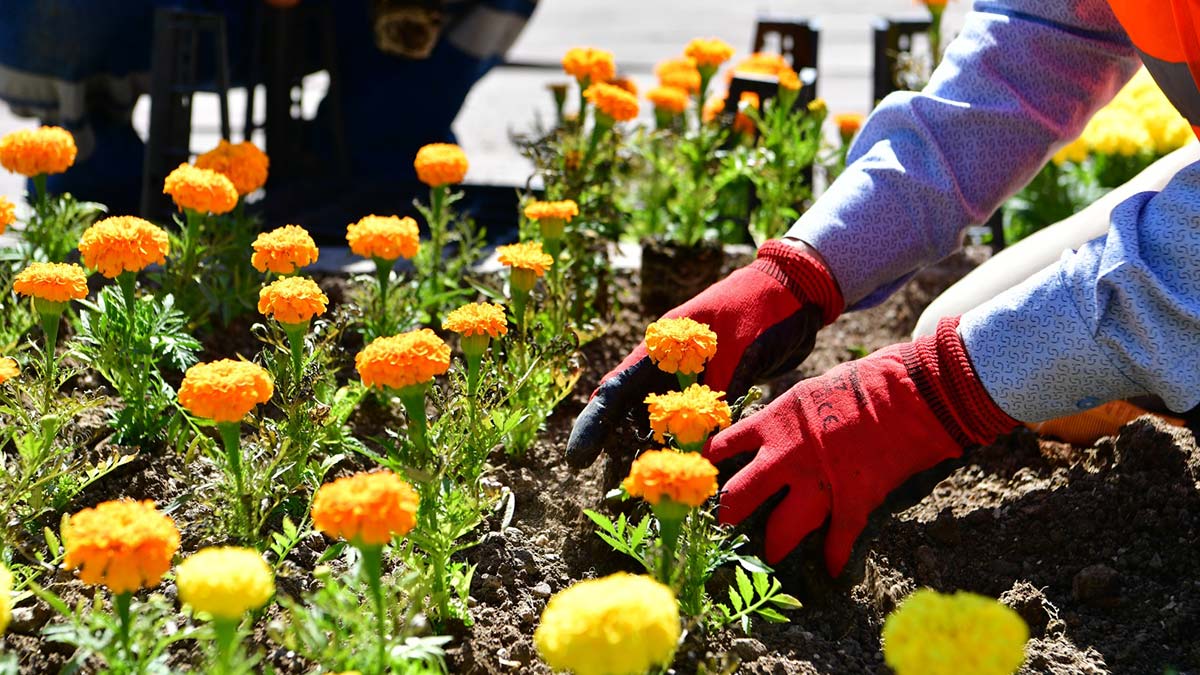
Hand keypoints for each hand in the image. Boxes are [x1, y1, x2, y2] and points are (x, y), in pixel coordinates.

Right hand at [565, 240, 843, 466]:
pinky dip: (696, 442)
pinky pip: (696, 421)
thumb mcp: (739, 351)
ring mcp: (693, 373)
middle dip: (625, 445)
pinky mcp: (717, 383)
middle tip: (628, 484)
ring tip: (671, 478)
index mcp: (664, 345)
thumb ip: (717, 396)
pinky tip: (702, 464)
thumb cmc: (766, 309)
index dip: (594, 425)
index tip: (576, 460)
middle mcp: (671, 362)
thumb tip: (700, 448)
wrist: (801, 288)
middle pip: (634, 410)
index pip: (617, 390)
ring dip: (665, 447)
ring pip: (665, 420)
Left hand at [704, 317, 1017, 574]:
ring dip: (776, 544)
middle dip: (729, 513)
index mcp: (773, 423)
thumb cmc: (863, 381)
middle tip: (725, 524)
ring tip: (771, 554)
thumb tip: (775, 428)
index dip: (711, 464)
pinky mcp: (852, 500)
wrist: (910, 391)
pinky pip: (838, 538)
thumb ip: (788, 417)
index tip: (705, 474)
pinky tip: (832, 567)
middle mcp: (785, 456)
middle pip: (740, 495)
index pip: (725, 447)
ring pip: (782, 527)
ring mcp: (817, 482)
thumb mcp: (810, 391)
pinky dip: (835, 555)